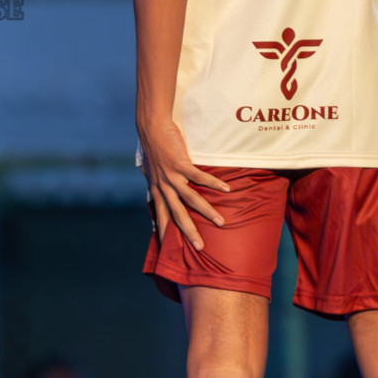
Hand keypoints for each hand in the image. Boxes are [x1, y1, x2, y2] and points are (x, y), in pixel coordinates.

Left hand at [137, 119, 230, 250]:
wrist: (151, 128)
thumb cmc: (153, 148)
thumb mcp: (151, 170)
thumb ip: (155, 183)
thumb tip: (155, 193)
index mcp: (156, 189)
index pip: (160, 216)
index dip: (163, 232)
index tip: (168, 249)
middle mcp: (163, 186)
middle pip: (177, 214)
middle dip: (189, 232)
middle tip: (200, 248)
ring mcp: (171, 176)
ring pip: (190, 199)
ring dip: (206, 211)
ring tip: (220, 222)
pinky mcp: (179, 163)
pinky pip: (198, 177)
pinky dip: (213, 183)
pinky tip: (226, 189)